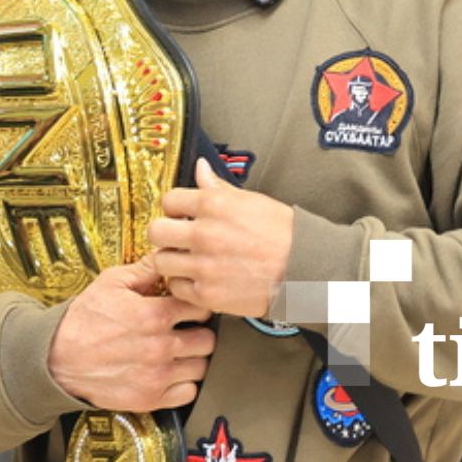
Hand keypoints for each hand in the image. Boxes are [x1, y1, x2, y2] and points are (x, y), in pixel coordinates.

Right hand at [47, 255, 214, 411]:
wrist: (57, 357)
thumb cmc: (83, 319)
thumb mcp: (111, 282)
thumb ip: (146, 269)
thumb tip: (168, 255)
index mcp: (154, 315)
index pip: (201, 307)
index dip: (197, 304)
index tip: (188, 306)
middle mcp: (161, 347)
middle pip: (207, 340)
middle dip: (198, 331)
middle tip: (186, 329)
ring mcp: (157, 376)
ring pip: (201, 367)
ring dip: (193, 358)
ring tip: (178, 350)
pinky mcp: (150, 398)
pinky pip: (189, 392)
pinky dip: (184, 383)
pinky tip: (170, 372)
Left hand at [149, 159, 294, 317]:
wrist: (304, 270)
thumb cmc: (283, 234)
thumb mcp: (251, 200)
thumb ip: (218, 186)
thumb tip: (200, 168)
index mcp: (214, 204)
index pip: (169, 200)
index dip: (174, 208)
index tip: (180, 215)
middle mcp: (204, 234)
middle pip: (156, 231)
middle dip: (164, 234)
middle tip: (176, 239)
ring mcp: (204, 266)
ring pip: (162, 261)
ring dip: (172, 260)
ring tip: (187, 261)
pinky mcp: (208, 294)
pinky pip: (176, 287)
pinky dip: (184, 285)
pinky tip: (198, 279)